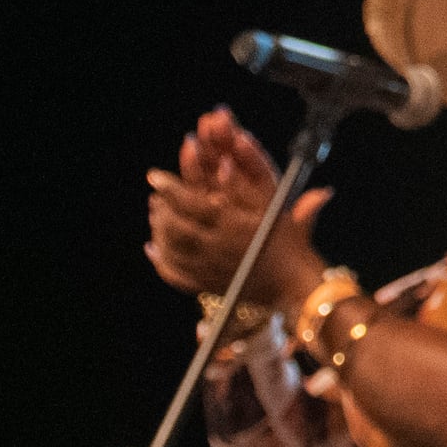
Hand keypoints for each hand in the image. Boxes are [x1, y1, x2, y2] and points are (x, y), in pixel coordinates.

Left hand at [144, 106, 324, 316]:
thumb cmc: (289, 243)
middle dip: (162, 210)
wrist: (293, 285)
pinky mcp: (207, 286)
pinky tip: (153, 248)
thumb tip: (226, 160)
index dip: (170, 189)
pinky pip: (175, 275)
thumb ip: (255, 182)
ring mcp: (210, 270)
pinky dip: (160, 261)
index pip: (193, 205)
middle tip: (156, 197)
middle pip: (177, 228)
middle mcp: (219, 249)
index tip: (155, 177)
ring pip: (172, 250)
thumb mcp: (277, 207)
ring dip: (159, 231)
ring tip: (156, 215)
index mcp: (235, 227)